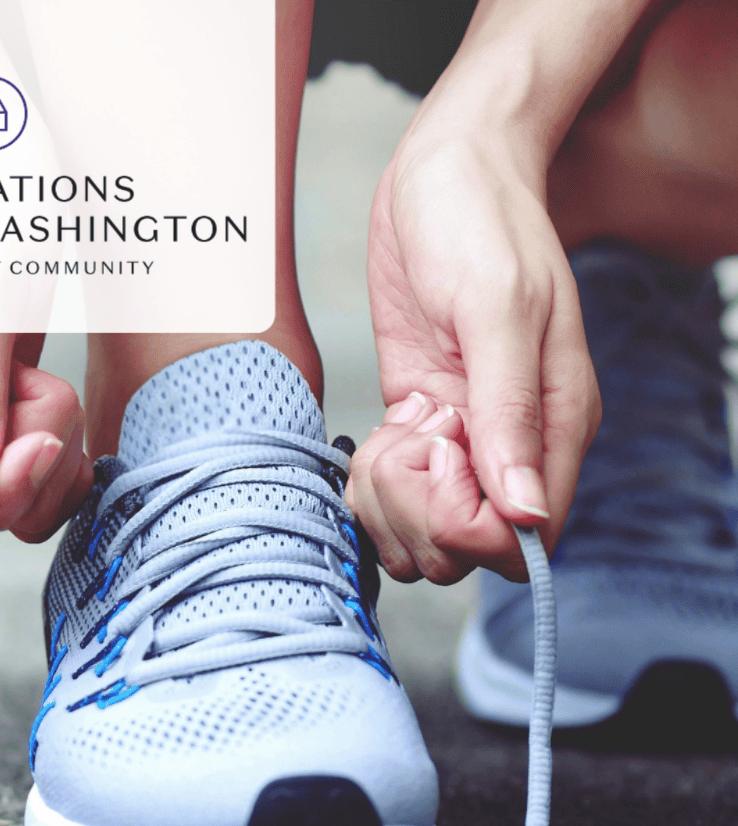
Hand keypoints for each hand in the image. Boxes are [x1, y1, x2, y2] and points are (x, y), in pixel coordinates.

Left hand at [350, 137, 600, 582]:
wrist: (444, 172)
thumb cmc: (481, 223)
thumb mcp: (497, 307)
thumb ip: (509, 410)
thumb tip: (523, 512)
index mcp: (556, 424)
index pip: (523, 539)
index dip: (467, 523)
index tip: (439, 453)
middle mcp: (513, 444)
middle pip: (465, 548)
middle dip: (418, 512)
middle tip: (407, 438)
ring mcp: (462, 438)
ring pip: (423, 530)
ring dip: (389, 500)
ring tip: (391, 433)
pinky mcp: (419, 423)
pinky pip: (394, 492)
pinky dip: (373, 480)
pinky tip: (377, 431)